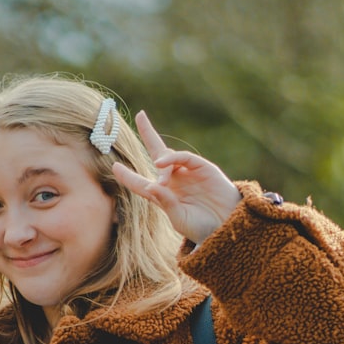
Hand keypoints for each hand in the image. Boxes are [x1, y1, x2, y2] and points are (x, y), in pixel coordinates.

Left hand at [113, 111, 241, 244]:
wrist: (228, 226)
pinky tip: (162, 164)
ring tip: (163, 182)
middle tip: (140, 115)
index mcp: (163, 196)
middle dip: (149, 134)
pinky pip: (185, 158)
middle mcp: (173, 181)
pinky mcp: (202, 167)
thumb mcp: (179, 218)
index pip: (140, 183)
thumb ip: (165, 203)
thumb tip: (149, 186)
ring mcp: (188, 173)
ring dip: (161, 165)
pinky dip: (173, 158)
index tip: (115, 166)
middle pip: (157, 154)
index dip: (127, 175)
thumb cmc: (202, 227)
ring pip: (168, 156)